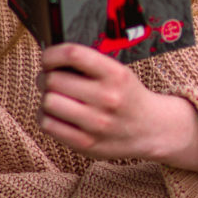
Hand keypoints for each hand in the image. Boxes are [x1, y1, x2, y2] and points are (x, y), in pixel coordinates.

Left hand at [38, 43, 197, 174]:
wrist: (151, 129)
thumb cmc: (128, 97)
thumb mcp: (119, 72)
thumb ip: (89, 64)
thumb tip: (49, 60)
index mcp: (115, 74)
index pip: (73, 54)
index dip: (52, 54)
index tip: (48, 58)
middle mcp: (107, 97)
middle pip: (54, 79)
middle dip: (46, 77)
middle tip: (52, 80)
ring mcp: (96, 123)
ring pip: (48, 102)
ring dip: (47, 98)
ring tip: (56, 98)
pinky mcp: (85, 143)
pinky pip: (48, 124)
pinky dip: (45, 117)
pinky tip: (56, 115)